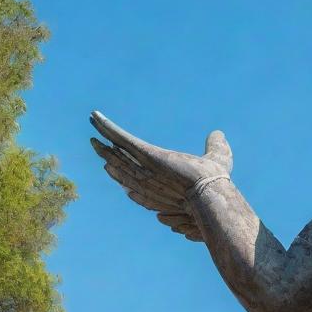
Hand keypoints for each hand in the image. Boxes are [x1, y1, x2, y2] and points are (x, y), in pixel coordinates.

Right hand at [90, 111, 232, 240]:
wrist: (211, 192)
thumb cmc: (215, 181)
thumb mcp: (217, 158)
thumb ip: (215, 146)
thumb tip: (218, 134)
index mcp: (162, 180)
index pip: (139, 174)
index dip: (125, 168)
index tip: (113, 164)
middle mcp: (148, 177)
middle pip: (123, 166)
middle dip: (109, 155)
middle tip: (96, 146)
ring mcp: (144, 166)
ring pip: (118, 156)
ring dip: (104, 146)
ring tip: (93, 139)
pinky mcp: (144, 154)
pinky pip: (122, 139)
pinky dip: (108, 128)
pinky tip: (97, 118)